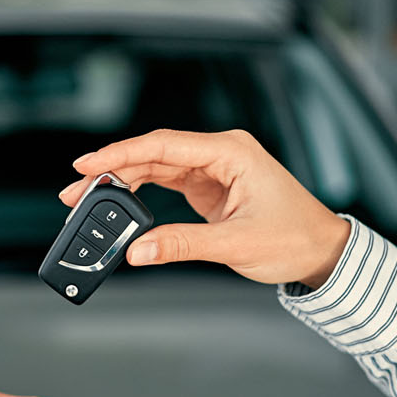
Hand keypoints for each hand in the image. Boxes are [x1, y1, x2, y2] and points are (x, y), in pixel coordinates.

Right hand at [60, 129, 351, 288]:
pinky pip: (166, 182)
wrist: (321, 251)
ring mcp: (214, 168)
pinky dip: (140, 192)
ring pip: (156, 166)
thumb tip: (138, 251)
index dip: (121, 154)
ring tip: (87, 198)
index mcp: (231, 151)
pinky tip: (118, 202)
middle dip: (112, 170)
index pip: (164, 145)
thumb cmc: (295, 239)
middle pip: (153, 153)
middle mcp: (221, 153)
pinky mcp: (209, 187)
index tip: (87, 165)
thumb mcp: (236, 244)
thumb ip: (183, 245)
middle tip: (75, 191)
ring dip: (122, 181)